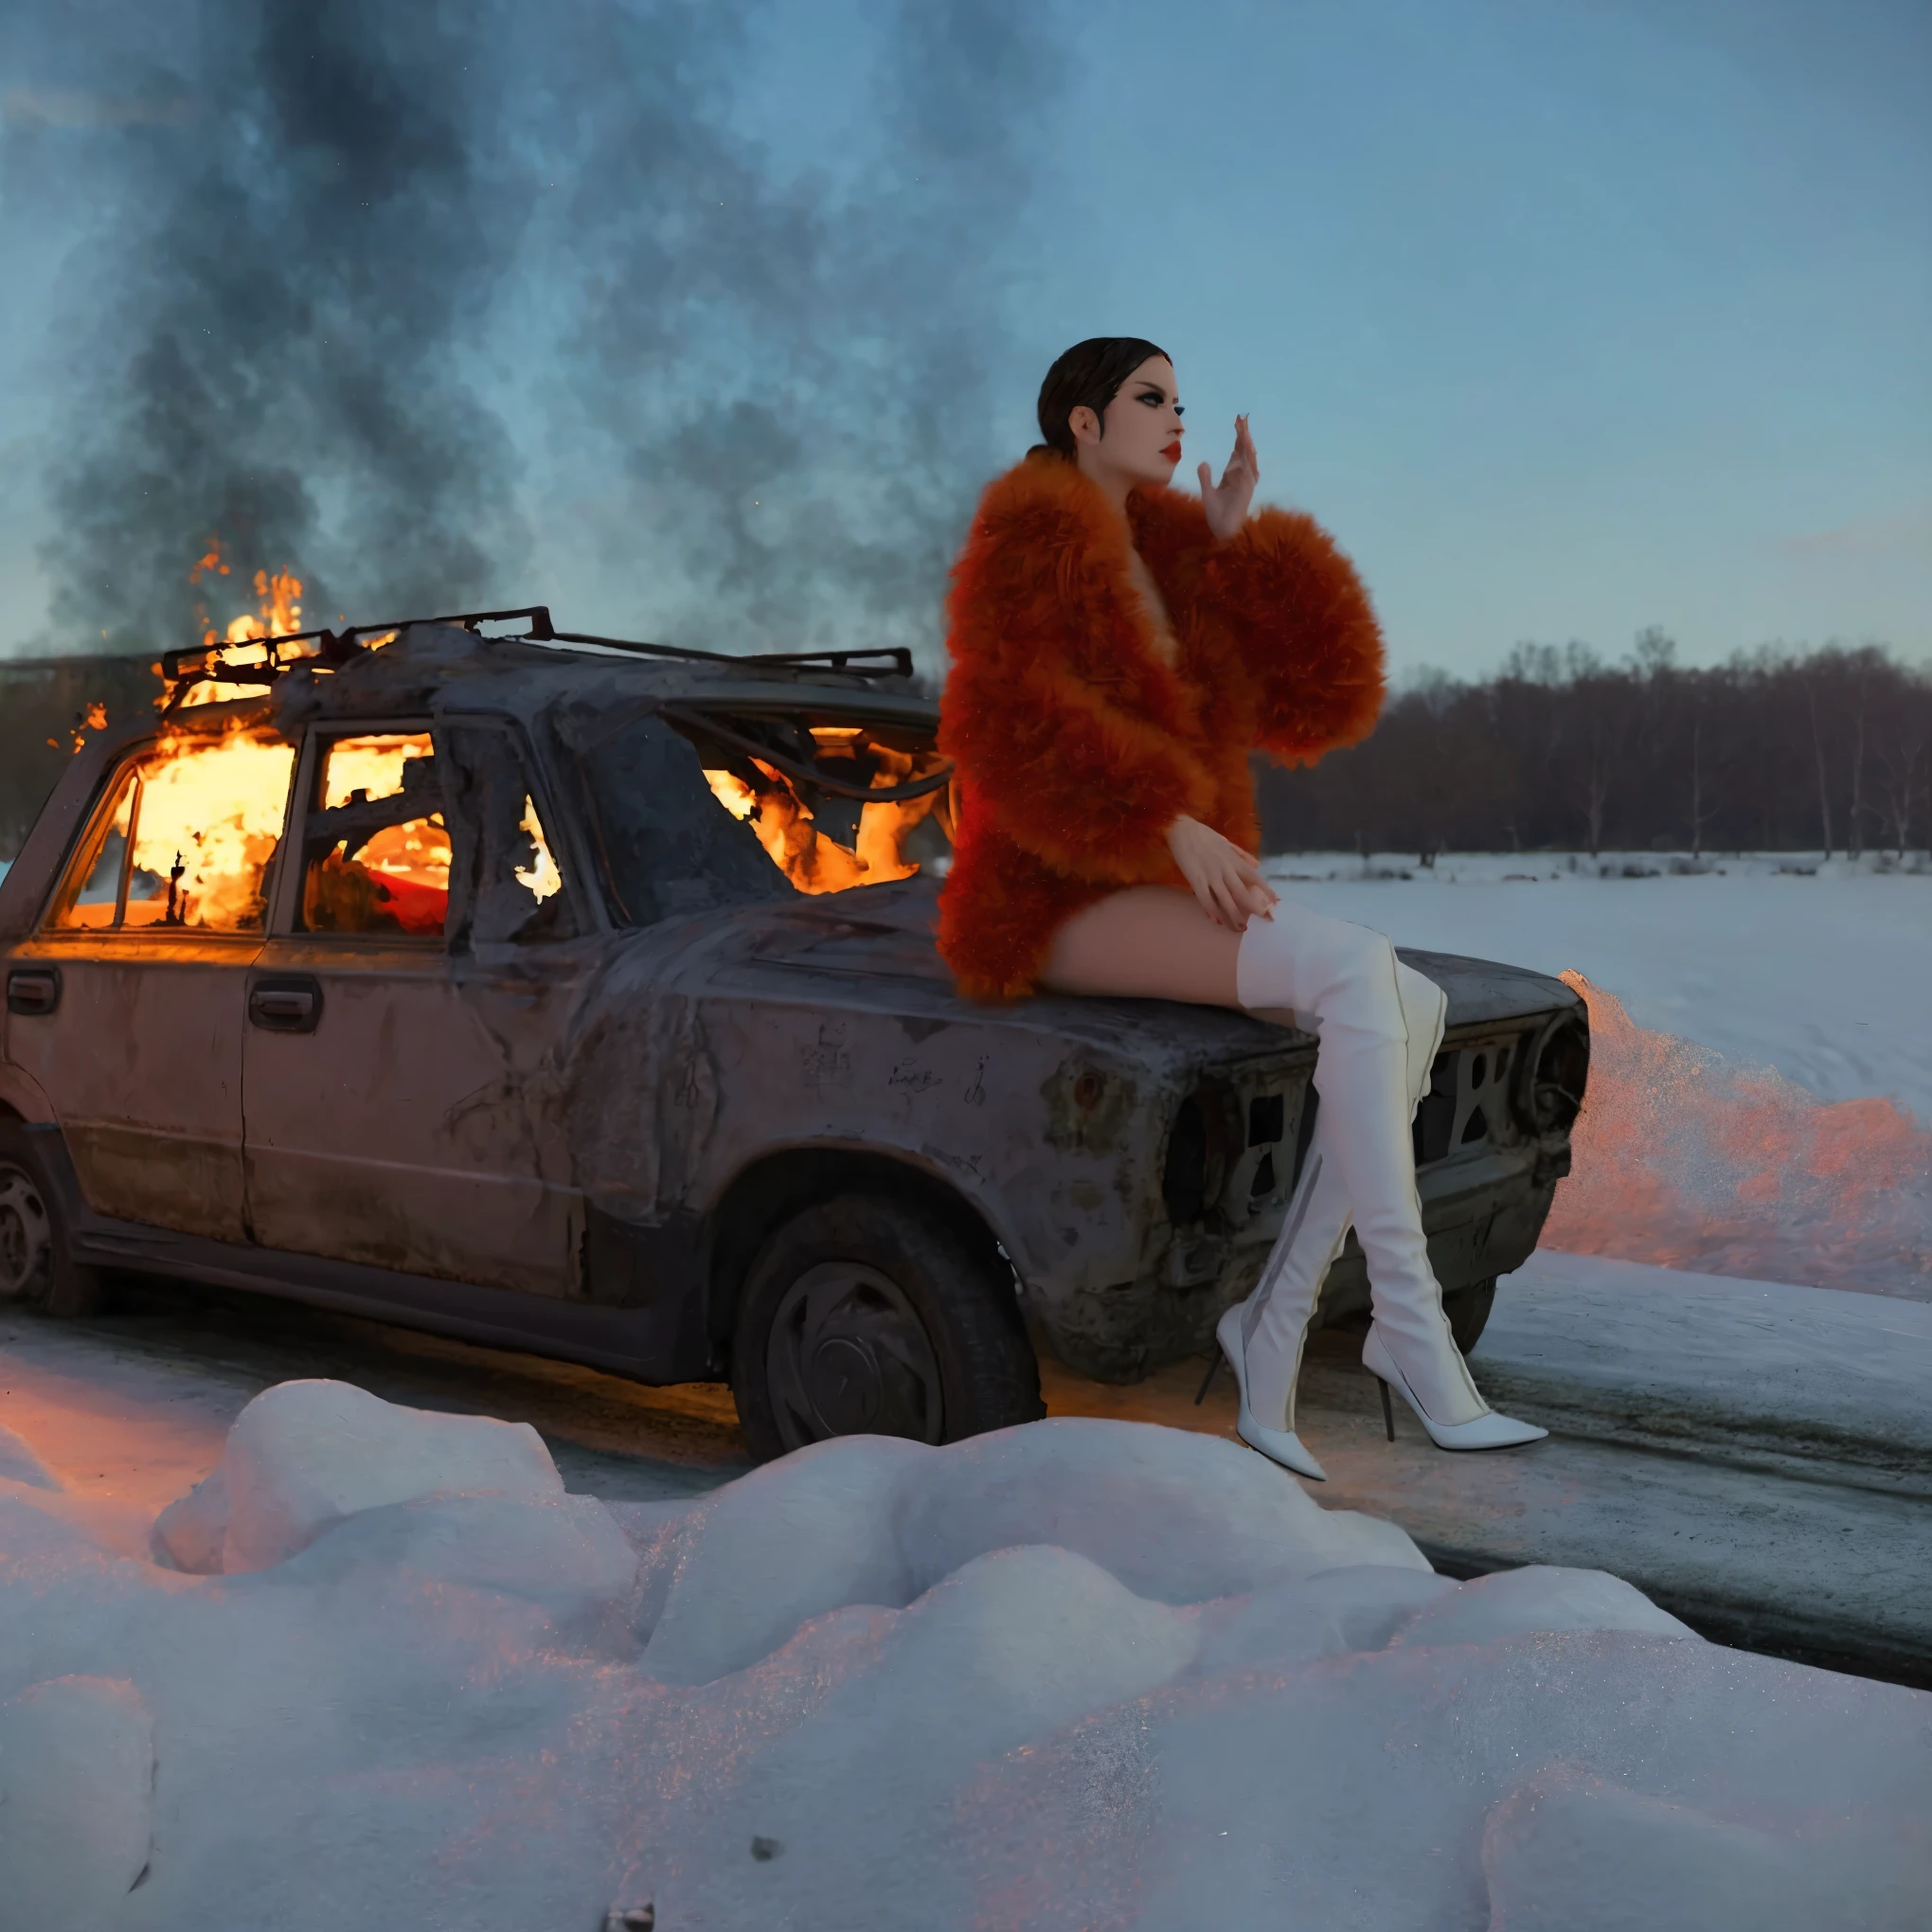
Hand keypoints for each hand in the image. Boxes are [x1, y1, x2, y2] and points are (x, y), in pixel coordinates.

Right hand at [1167, 814, 1278, 927]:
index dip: (1266, 891)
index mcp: (1234, 860)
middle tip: (1263, 920)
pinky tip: (1217, 921)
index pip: (1254, 877)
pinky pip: (1206, 900)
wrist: (1181, 829)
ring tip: (1241, 928)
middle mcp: (1225, 869)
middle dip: (1254, 908)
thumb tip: (1258, 865)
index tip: (1275, 902)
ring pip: (1226, 900)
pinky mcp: (1195, 880)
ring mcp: (1210, 876)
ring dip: (1234, 916)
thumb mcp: (1227, 843)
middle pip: (1243, 893)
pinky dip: (1212, 911)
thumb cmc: (1204, 836)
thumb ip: (1242, 855)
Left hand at [1198, 414, 1258, 540]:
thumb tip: (1203, 462)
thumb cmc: (1217, 515)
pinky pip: (1249, 470)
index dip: (1237, 439)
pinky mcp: (1247, 488)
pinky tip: (1245, 447)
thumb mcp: (1207, 492)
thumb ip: (1205, 477)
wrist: (1223, 531)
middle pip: (1244, 451)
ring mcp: (1246, 482)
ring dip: (1246, 443)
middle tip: (1242, 418)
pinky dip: (1247, 459)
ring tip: (1243, 429)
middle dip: (1244, 435)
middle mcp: (1242, 476)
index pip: (1237, 453)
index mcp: (1233, 476)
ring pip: (1248, 458)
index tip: (1237, 424)